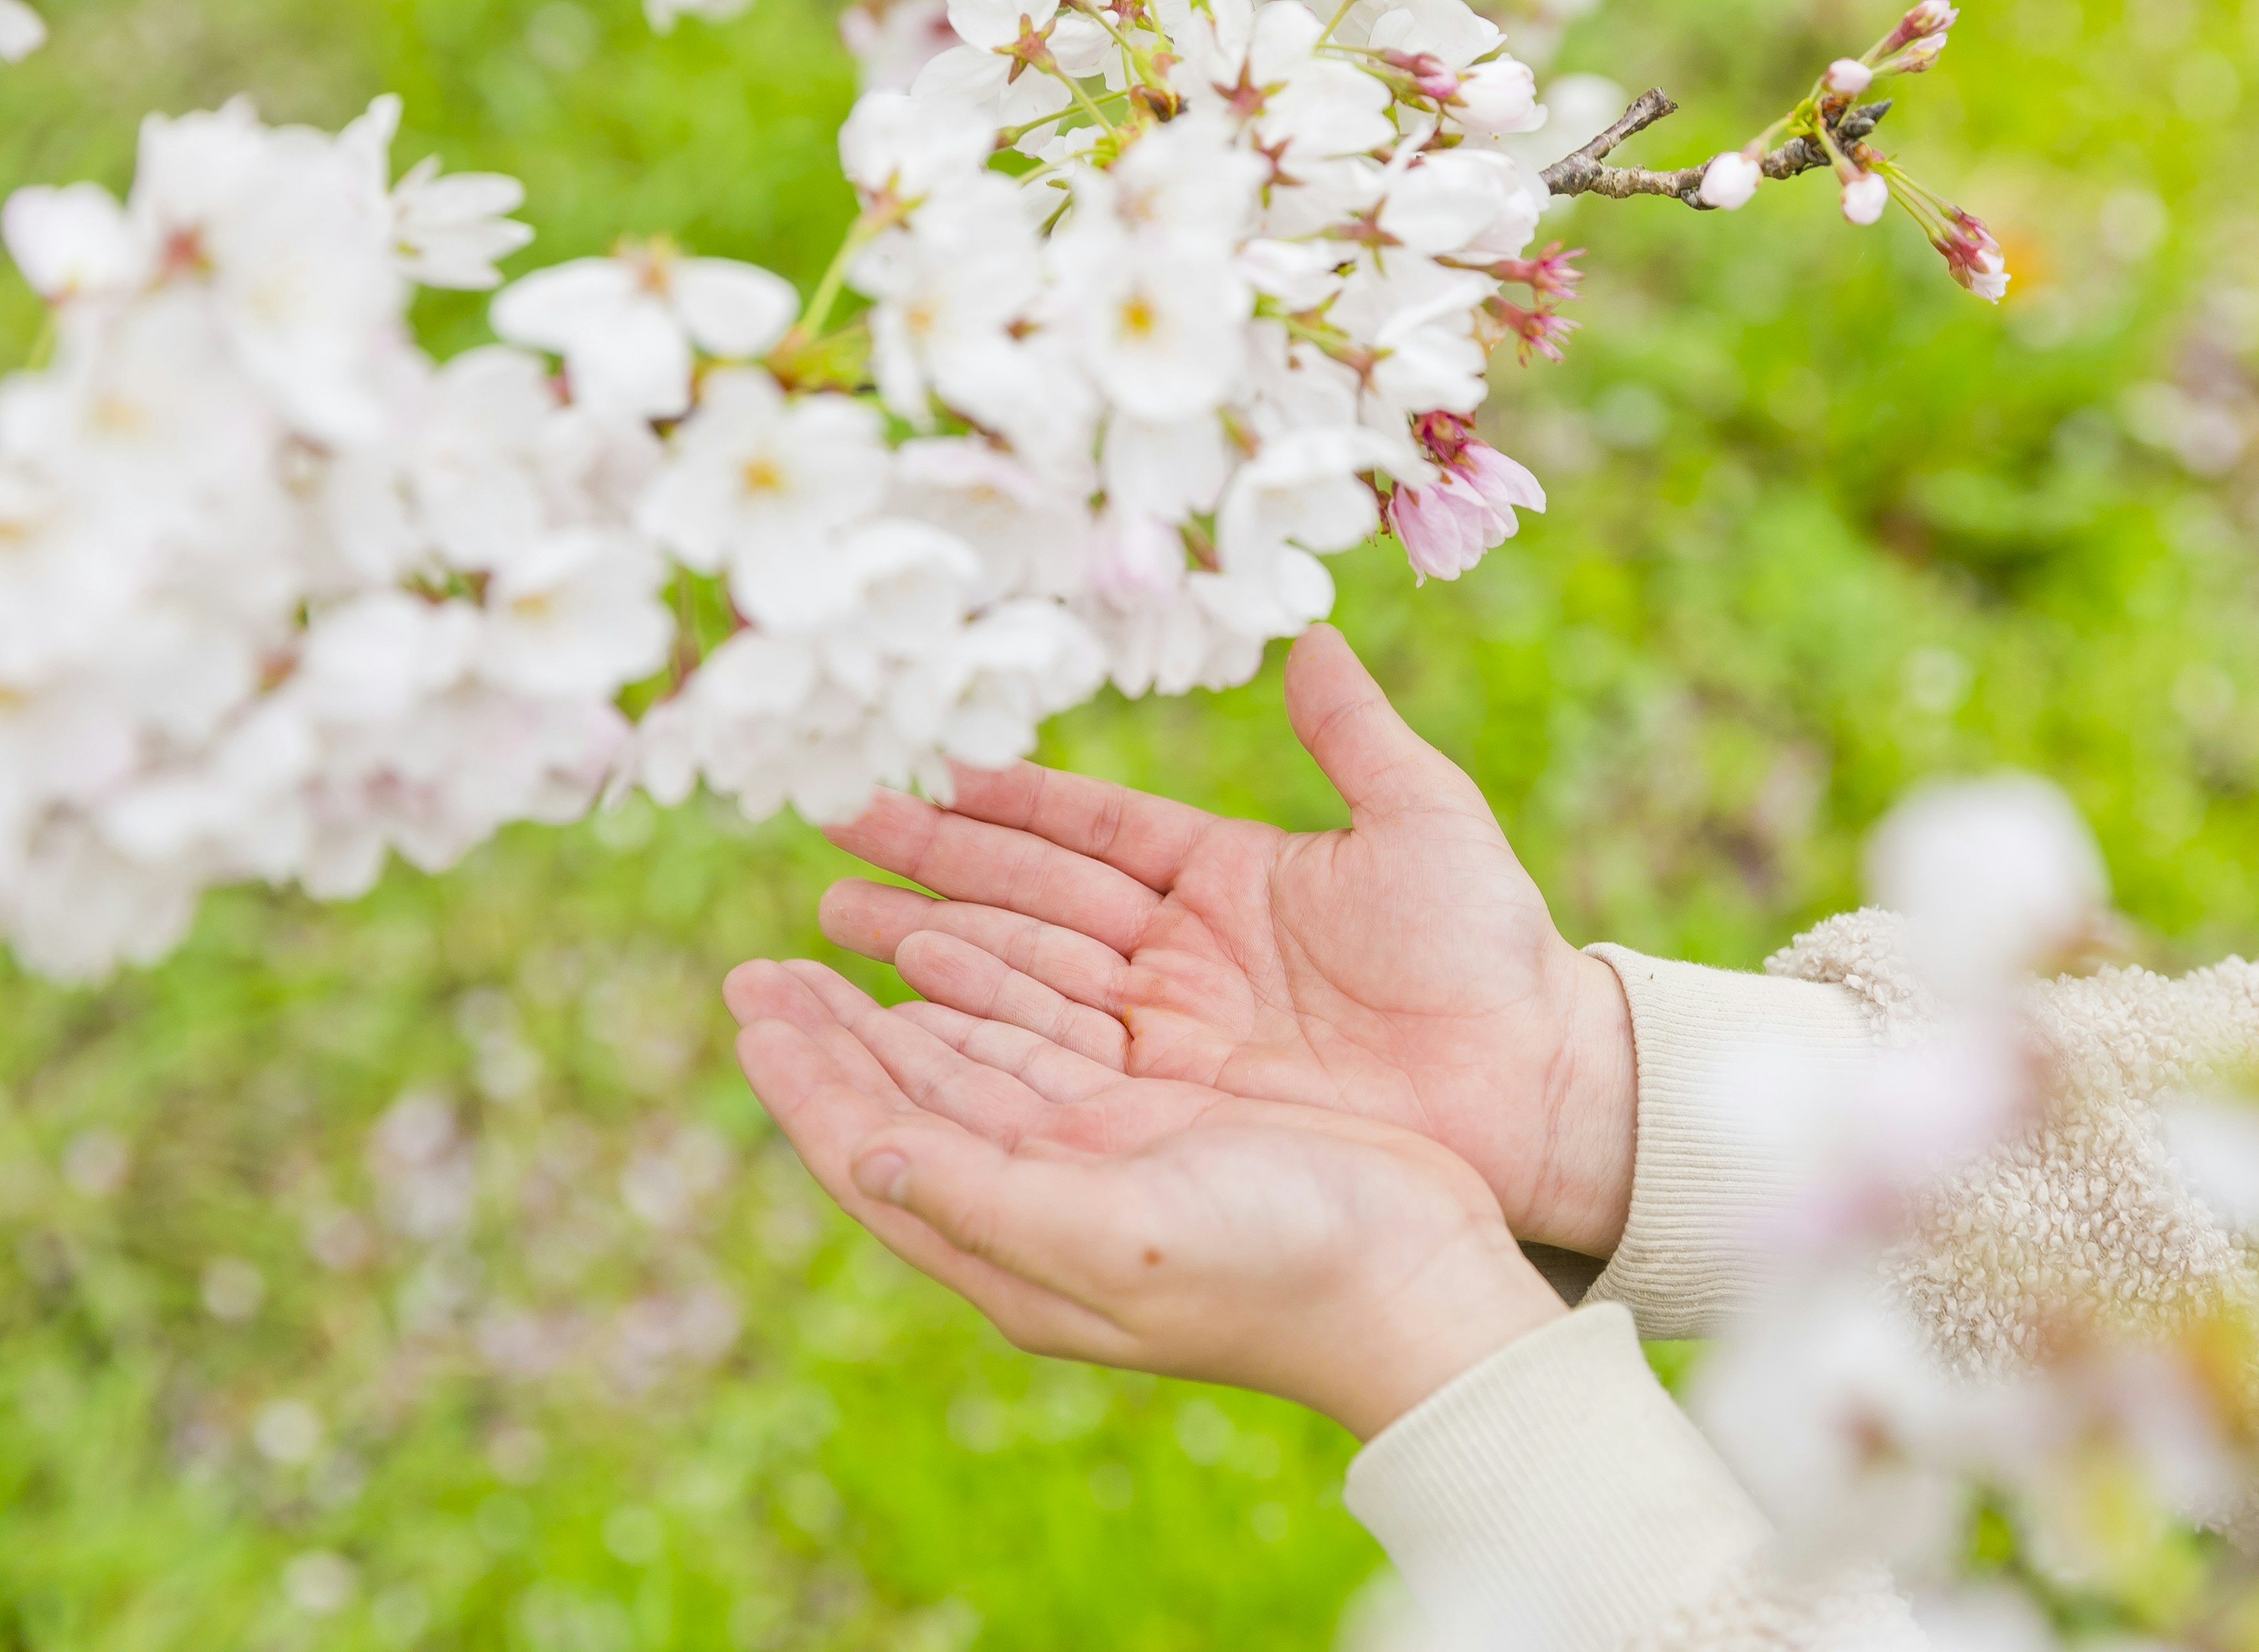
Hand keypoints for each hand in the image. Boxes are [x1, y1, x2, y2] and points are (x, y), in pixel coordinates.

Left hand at [723, 957, 1566, 1437]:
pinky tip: (955, 964)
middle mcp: (1045, 1201)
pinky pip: (1047, 1042)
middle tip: (760, 968)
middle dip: (831, 1036)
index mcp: (1018, 1247)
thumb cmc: (1280, 1274)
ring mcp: (1103, 1158)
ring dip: (900, 1006)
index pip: (874, 1152)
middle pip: (907, 1102)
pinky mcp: (1161, 1119)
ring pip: (971, 1063)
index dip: (806, 1082)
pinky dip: (991, 998)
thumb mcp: (1119, 1238)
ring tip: (834, 944)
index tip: (749, 1006)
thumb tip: (860, 1157)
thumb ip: (985, 1198)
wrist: (1418, 1279)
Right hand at [816, 625, 1638, 1256]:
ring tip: (838, 914)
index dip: (1010, 797)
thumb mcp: (1423, 822)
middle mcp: (1182, 951)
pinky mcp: (1172, 1100)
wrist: (1536, 1087)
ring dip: (935, 939)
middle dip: (935, 864)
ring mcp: (1170, 1027)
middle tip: (835, 831)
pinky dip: (983, 1022)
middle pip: (1034, 896)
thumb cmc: (1491, 951)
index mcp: (1229, 875)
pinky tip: (907, 998)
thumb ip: (1353, 737)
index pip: (1092, 827)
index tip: (927, 764)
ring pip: (1027, 971)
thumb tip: (1313, 638)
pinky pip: (1057, 1051)